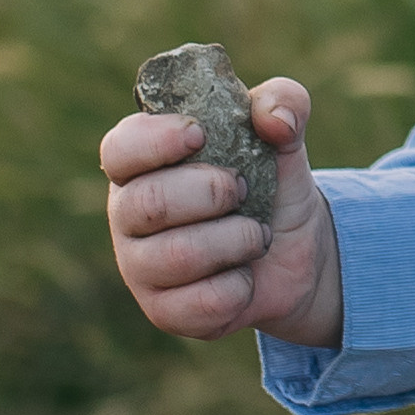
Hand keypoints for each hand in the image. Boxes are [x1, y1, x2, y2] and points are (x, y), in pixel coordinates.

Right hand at [100, 77, 343, 346]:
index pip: (120, 148)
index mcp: (140, 164)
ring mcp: (139, 267)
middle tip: (243, 189)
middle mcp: (128, 215)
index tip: (199, 134)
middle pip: (150, 202)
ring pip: (179, 256)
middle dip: (212, 191)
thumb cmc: (269, 183)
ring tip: (255, 234)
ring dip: (236, 239)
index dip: (155, 141)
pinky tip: (245, 275)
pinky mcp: (164, 312)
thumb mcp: (283, 135)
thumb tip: (275, 119)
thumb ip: (283, 102)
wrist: (295, 250)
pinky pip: (201, 303)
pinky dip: (240, 286)